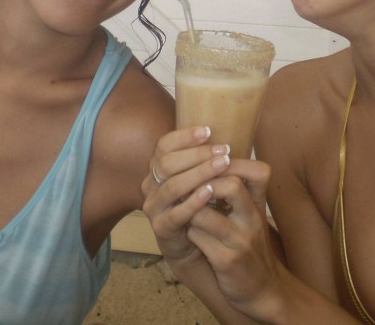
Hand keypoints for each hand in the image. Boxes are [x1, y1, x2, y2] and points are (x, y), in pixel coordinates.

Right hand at [141, 126, 231, 267]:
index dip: (184, 136)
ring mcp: (154, 207)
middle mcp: (150, 185)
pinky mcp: (161, 228)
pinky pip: (176, 213)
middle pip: (167, 163)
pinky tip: (210, 192)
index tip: (208, 130)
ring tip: (222, 165)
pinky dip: (193, 201)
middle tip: (224, 150)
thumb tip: (222, 133)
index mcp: (158, 169)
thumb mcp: (200, 178)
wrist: (195, 244)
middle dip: (197, 154)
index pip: (164, 145)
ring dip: (199, 173)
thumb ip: (203, 158)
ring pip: (172, 186)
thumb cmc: (200, 205)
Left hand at [185, 157, 284, 316]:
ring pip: (204, 213)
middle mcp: (253, 218)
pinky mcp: (227, 261)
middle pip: (229, 185)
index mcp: (257, 203)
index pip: (250, 170)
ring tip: (185, 211)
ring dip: (189, 210)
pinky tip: (190, 234)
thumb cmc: (249, 243)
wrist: (262, 288)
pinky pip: (198, 237)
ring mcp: (241, 240)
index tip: (201, 162)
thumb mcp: (251, 212)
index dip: (223, 161)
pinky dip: (189, 232)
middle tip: (186, 186)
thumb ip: (239, 184)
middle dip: (201, 183)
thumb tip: (207, 157)